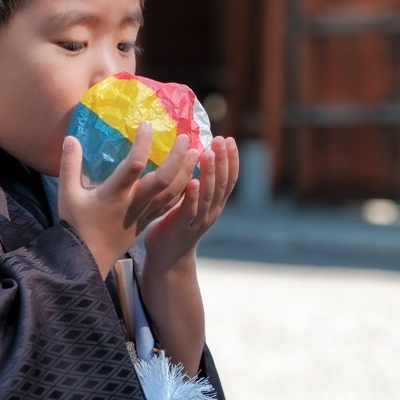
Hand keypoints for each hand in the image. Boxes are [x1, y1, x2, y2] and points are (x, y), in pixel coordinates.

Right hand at [58, 123, 199, 278]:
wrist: (88, 260)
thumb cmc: (76, 225)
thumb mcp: (66, 194)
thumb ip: (69, 165)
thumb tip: (71, 138)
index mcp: (115, 194)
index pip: (134, 165)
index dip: (143, 143)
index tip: (147, 124)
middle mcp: (134, 203)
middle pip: (164, 180)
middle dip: (177, 158)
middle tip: (185, 137)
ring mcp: (144, 213)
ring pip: (173, 193)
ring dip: (186, 172)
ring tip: (195, 153)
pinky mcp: (148, 221)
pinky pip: (171, 205)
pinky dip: (183, 190)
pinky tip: (190, 178)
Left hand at [143, 136, 239, 270]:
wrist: (167, 259)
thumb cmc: (175, 224)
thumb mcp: (191, 202)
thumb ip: (195, 182)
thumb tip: (192, 152)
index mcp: (215, 204)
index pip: (229, 179)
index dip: (231, 160)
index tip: (229, 140)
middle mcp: (212, 211)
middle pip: (221, 183)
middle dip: (222, 160)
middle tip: (220, 139)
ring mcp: (198, 220)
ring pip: (208, 195)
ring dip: (209, 173)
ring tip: (207, 153)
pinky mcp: (182, 227)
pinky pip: (190, 210)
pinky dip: (193, 196)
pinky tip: (192, 181)